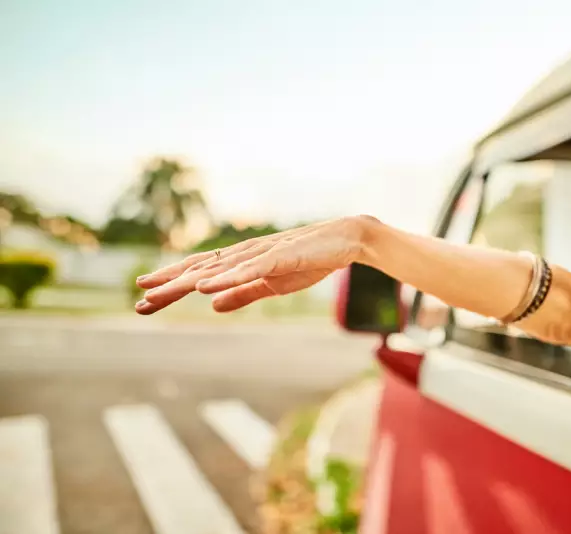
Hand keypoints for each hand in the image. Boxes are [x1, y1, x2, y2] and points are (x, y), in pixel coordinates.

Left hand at [134, 216, 372, 314]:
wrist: (345, 240)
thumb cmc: (309, 260)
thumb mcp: (271, 284)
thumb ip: (242, 293)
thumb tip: (211, 305)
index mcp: (241, 262)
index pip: (199, 274)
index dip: (171, 286)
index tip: (144, 301)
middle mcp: (244, 254)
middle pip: (199, 270)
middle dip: (167, 284)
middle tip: (139, 301)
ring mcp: (260, 253)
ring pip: (216, 269)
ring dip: (186, 280)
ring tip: (158, 290)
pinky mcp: (279, 256)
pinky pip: (248, 269)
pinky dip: (225, 278)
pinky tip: (205, 287)